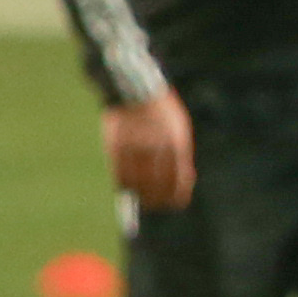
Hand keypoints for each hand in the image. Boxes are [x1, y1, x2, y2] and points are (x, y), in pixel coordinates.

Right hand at [101, 92, 196, 210]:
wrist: (136, 90)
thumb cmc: (162, 111)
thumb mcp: (179, 128)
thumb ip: (179, 152)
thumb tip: (180, 181)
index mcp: (177, 142)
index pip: (178, 177)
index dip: (177, 193)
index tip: (176, 203)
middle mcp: (157, 146)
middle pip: (157, 182)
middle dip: (157, 198)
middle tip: (155, 206)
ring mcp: (136, 146)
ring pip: (137, 180)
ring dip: (139, 194)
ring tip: (141, 201)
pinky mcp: (117, 144)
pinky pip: (119, 171)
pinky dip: (122, 183)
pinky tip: (125, 188)